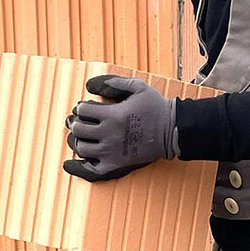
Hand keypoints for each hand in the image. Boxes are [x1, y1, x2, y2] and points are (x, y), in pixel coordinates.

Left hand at [62, 75, 178, 182]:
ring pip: (82, 149)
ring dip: (81, 142)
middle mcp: (109, 134)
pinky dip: (88, 163)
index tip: (86, 108)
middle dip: (77, 124)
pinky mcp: (117, 163)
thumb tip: (92, 84)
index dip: (81, 108)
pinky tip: (91, 156)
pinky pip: (94, 168)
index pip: (82, 111)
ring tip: (87, 138)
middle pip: (78, 130)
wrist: (172, 130)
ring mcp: (111, 151)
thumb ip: (116, 82)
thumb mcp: (138, 87)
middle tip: (83, 123)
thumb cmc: (156, 107)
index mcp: (112, 115)